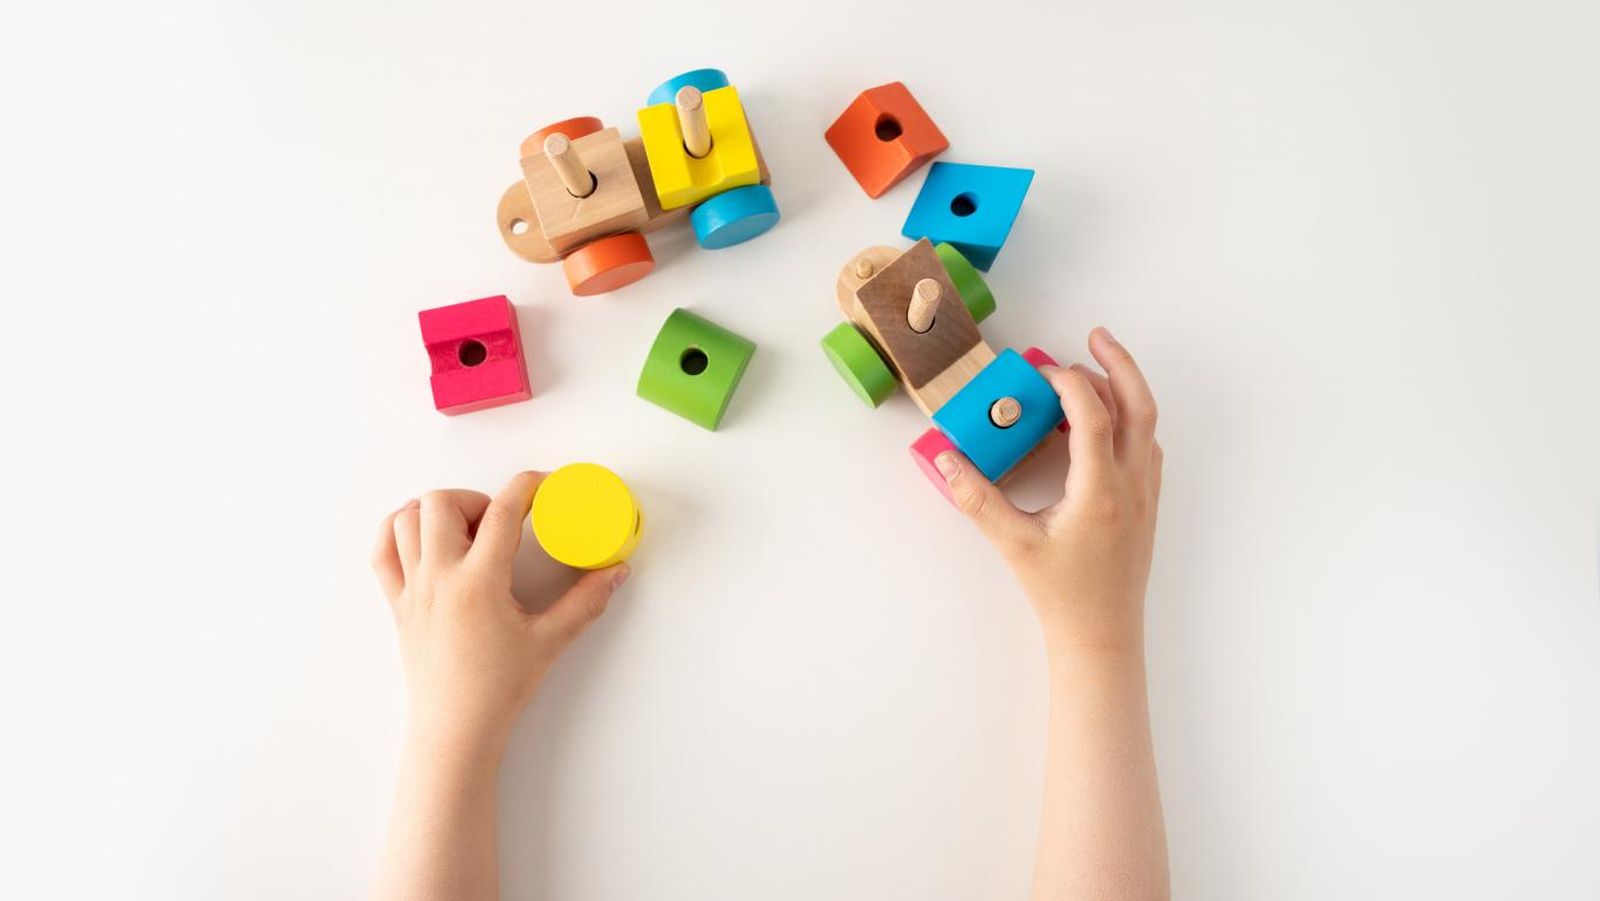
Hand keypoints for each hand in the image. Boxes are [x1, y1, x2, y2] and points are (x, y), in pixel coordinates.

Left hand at [371, 471, 629, 750]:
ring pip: (406, 518)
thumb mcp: (550, 641)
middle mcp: (439, 577)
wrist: (455, 730)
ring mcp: (412, 588)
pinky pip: (382, 550)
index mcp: (479, 582)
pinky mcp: (397, 603)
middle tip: (498, 521)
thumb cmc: (499, 689)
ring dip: (436, 511)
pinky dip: (398, 530)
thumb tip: (615, 572)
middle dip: (475, 498)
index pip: (502, 511)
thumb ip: (586, 602)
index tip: (544, 484)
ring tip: (465, 531)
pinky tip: (424, 538)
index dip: (527, 486)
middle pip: (442, 502)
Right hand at [935, 327, 1161, 652]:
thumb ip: (977, 498)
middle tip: (1095, 336)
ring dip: (1124, 391)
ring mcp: (1145, 495)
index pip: (1093, 416)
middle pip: (1140, 405)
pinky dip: (1128, 422)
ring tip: (1089, 375)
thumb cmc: (1061, 594)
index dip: (1069, 384)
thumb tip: (946, 459)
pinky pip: (1146, 447)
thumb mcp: (1012, 544)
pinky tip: (1100, 425)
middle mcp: (1131, 486)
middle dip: (1119, 364)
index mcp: (1101, 490)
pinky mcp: (1146, 505)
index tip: (1043, 371)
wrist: (1101, 635)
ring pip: (1147, 424)